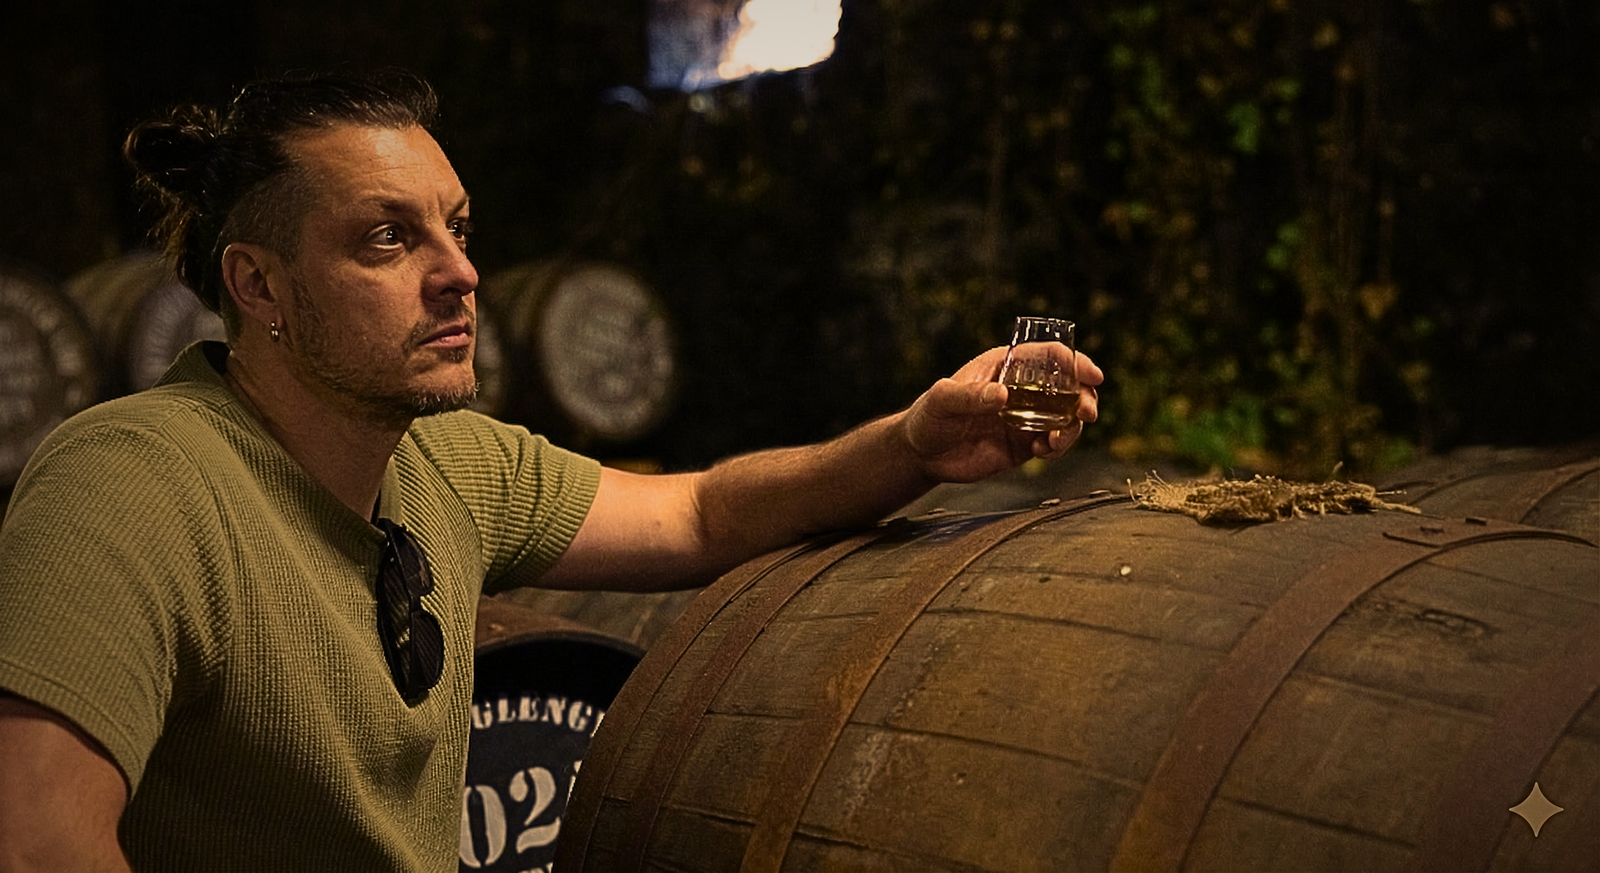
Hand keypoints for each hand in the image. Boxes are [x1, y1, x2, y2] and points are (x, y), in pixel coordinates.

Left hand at [901, 346, 1102, 482]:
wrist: (921, 454)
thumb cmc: (928, 416)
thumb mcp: (942, 400)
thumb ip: (969, 397)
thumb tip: (1002, 396)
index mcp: (1006, 365)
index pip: (1049, 356)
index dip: (1075, 362)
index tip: (1092, 376)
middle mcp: (1022, 389)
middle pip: (1068, 386)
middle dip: (1084, 397)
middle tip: (1086, 413)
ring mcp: (1026, 417)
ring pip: (1066, 417)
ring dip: (1074, 427)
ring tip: (1058, 439)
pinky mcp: (1023, 444)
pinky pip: (1052, 443)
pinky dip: (1058, 447)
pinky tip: (1045, 450)